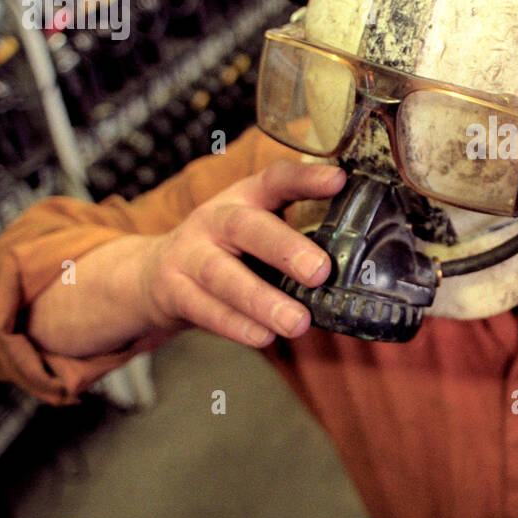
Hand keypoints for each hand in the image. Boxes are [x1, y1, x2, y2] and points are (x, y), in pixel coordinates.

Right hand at [137, 161, 345, 346]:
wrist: (154, 274)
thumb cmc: (229, 251)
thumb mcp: (258, 229)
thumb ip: (298, 234)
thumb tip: (363, 260)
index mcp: (246, 198)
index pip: (276, 179)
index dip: (305, 179)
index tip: (339, 180)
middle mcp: (215, 220)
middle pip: (246, 227)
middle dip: (284, 248)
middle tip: (319, 272)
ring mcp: (189, 255)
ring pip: (222, 276)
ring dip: (262, 300)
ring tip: (298, 322)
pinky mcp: (174, 291)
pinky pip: (205, 310)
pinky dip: (236, 326)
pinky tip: (264, 338)